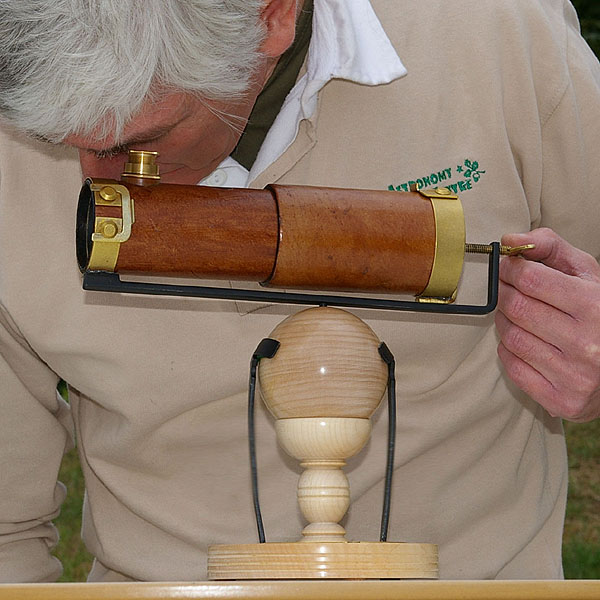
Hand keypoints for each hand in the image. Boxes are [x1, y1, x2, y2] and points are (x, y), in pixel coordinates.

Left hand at [495, 228, 599, 421]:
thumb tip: (509, 241)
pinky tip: (522, 342)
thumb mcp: (586, 274)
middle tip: (505, 289)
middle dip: (503, 293)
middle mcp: (587, 344)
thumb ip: (551, 248)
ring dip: (503, 321)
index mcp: (596, 306)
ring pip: (511, 337)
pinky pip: (512, 366)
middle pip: (516, 308)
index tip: (505, 267)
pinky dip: (508, 350)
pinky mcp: (561, 400)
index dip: (510, 269)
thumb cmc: (598, 312)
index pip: (530, 279)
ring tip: (514, 314)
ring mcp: (574, 376)